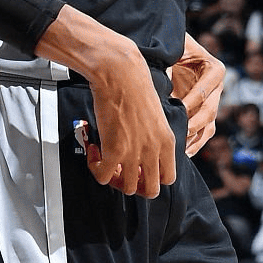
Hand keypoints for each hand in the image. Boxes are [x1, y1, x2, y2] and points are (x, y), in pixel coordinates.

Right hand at [38, 10, 174, 199]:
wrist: (120, 72)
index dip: (151, 178)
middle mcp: (155, 150)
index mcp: (168, 141)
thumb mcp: (155, 115)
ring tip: (105, 160)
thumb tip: (140, 151)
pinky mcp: (114, 150)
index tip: (139, 169)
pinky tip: (93, 151)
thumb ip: (153, 137)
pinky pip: (104, 177)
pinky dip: (96, 169)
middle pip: (151, 190)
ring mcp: (135, 153)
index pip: (168, 178)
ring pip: (128, 188)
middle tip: (121, 172)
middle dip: (135, 185)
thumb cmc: (134, 86)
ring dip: (114, 178)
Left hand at [170, 35, 224, 157]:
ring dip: (195, 139)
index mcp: (214, 69)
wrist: (172, 47)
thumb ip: (168, 67)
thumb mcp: (171, 52)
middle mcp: (217, 87)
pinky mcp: (204, 112)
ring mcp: (212, 102)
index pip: (204, 91)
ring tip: (181, 151)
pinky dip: (195, 143)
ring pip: (209, 125)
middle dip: (193, 125)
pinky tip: (184, 153)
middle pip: (209, 111)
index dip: (190, 103)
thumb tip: (158, 89)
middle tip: (178, 136)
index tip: (176, 111)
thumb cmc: (171, 47)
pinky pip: (204, 131)